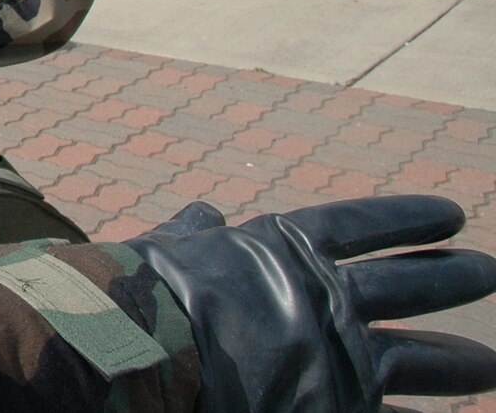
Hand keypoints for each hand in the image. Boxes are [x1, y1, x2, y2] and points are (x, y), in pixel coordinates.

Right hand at [126, 196, 495, 411]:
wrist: (147, 348)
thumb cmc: (148, 291)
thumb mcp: (173, 247)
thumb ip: (196, 233)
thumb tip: (205, 214)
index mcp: (287, 251)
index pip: (362, 227)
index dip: (408, 220)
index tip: (451, 216)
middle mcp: (327, 299)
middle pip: (410, 288)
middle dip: (454, 279)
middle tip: (488, 272)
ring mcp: (341, 359)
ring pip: (422, 361)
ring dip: (465, 363)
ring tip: (495, 366)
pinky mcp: (339, 410)